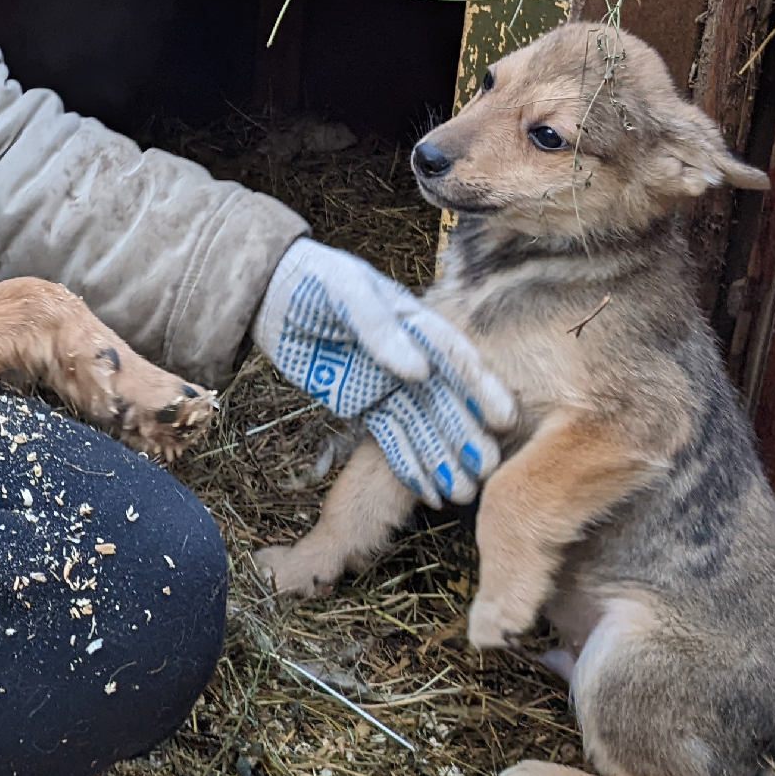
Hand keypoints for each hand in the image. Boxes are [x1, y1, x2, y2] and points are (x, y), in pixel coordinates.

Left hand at [253, 238, 515, 506]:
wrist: (272, 294)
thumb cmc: (314, 281)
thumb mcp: (344, 291)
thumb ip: (379, 328)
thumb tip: (419, 371)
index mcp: (416, 323)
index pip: (455, 358)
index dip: (480, 388)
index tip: (501, 418)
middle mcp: (411, 356)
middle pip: (446, 400)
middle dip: (467, 435)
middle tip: (488, 469)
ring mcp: (389, 383)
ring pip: (424, 426)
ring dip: (444, 459)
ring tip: (464, 494)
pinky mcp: (365, 405)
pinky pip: (392, 439)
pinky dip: (409, 466)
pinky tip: (429, 494)